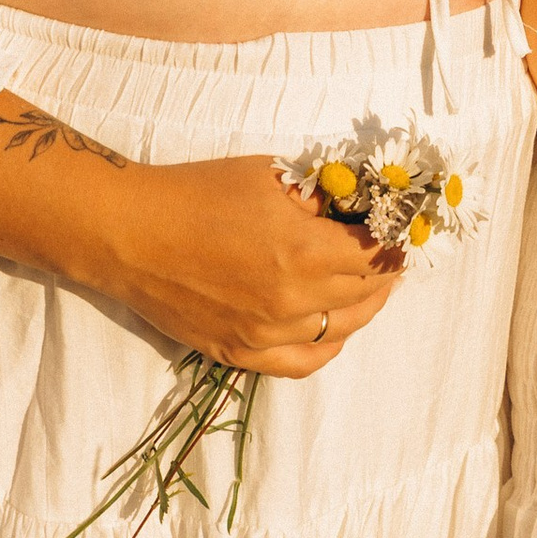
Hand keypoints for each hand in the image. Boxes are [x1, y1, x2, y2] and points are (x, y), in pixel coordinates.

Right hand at [94, 156, 396, 372]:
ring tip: (372, 287)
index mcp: (305, 249)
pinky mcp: (239, 353)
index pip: (377, 253)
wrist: (130, 232)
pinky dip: (329, 347)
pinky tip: (336, 330)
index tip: (406, 230)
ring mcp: (266, 333)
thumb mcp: (268, 174)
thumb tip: (358, 201)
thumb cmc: (196, 192)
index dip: (398, 240)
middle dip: (386, 270)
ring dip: (365, 306)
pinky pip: (303, 363)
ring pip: (341, 329)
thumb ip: (320, 192)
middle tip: (392, 253)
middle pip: (365, 291)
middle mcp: (293, 299)